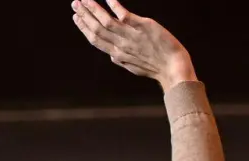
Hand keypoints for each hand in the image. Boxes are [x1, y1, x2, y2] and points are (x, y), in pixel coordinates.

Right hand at [72, 0, 195, 89]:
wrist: (173, 67)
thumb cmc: (156, 67)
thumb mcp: (134, 66)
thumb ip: (121, 59)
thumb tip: (111, 55)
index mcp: (117, 54)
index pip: (95, 39)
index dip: (84, 28)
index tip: (76, 17)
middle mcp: (120, 44)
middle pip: (97, 28)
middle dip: (85, 15)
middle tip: (75, 3)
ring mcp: (131, 35)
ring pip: (106, 21)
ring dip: (94, 9)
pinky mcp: (143, 26)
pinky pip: (124, 15)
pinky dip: (114, 6)